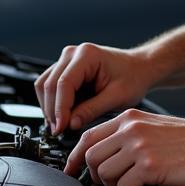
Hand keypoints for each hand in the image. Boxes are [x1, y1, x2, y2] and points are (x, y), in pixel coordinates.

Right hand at [35, 43, 150, 134]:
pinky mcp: (66, 69)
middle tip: (60, 131)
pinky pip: (50, 87)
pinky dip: (53, 103)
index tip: (60, 128)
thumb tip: (70, 124)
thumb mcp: (117, 97)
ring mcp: (67, 60)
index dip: (59, 108)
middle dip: (52, 111)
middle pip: (49, 85)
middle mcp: (73, 54)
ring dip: (50, 108)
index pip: (63, 83)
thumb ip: (92, 110)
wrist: (140, 69)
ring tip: (62, 126)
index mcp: (87, 55)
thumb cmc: (133, 78)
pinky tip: (64, 117)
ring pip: (45, 86)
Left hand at [63, 109, 184, 185]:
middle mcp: (131, 129)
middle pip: (90, 157)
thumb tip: (110, 157)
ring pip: (103, 174)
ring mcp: (139, 147)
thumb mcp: (156, 127)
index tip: (73, 171)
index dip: (76, 157)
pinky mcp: (149, 166)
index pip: (88, 136)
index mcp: (131, 118)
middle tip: (116, 185)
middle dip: (99, 178)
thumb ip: (131, 136)